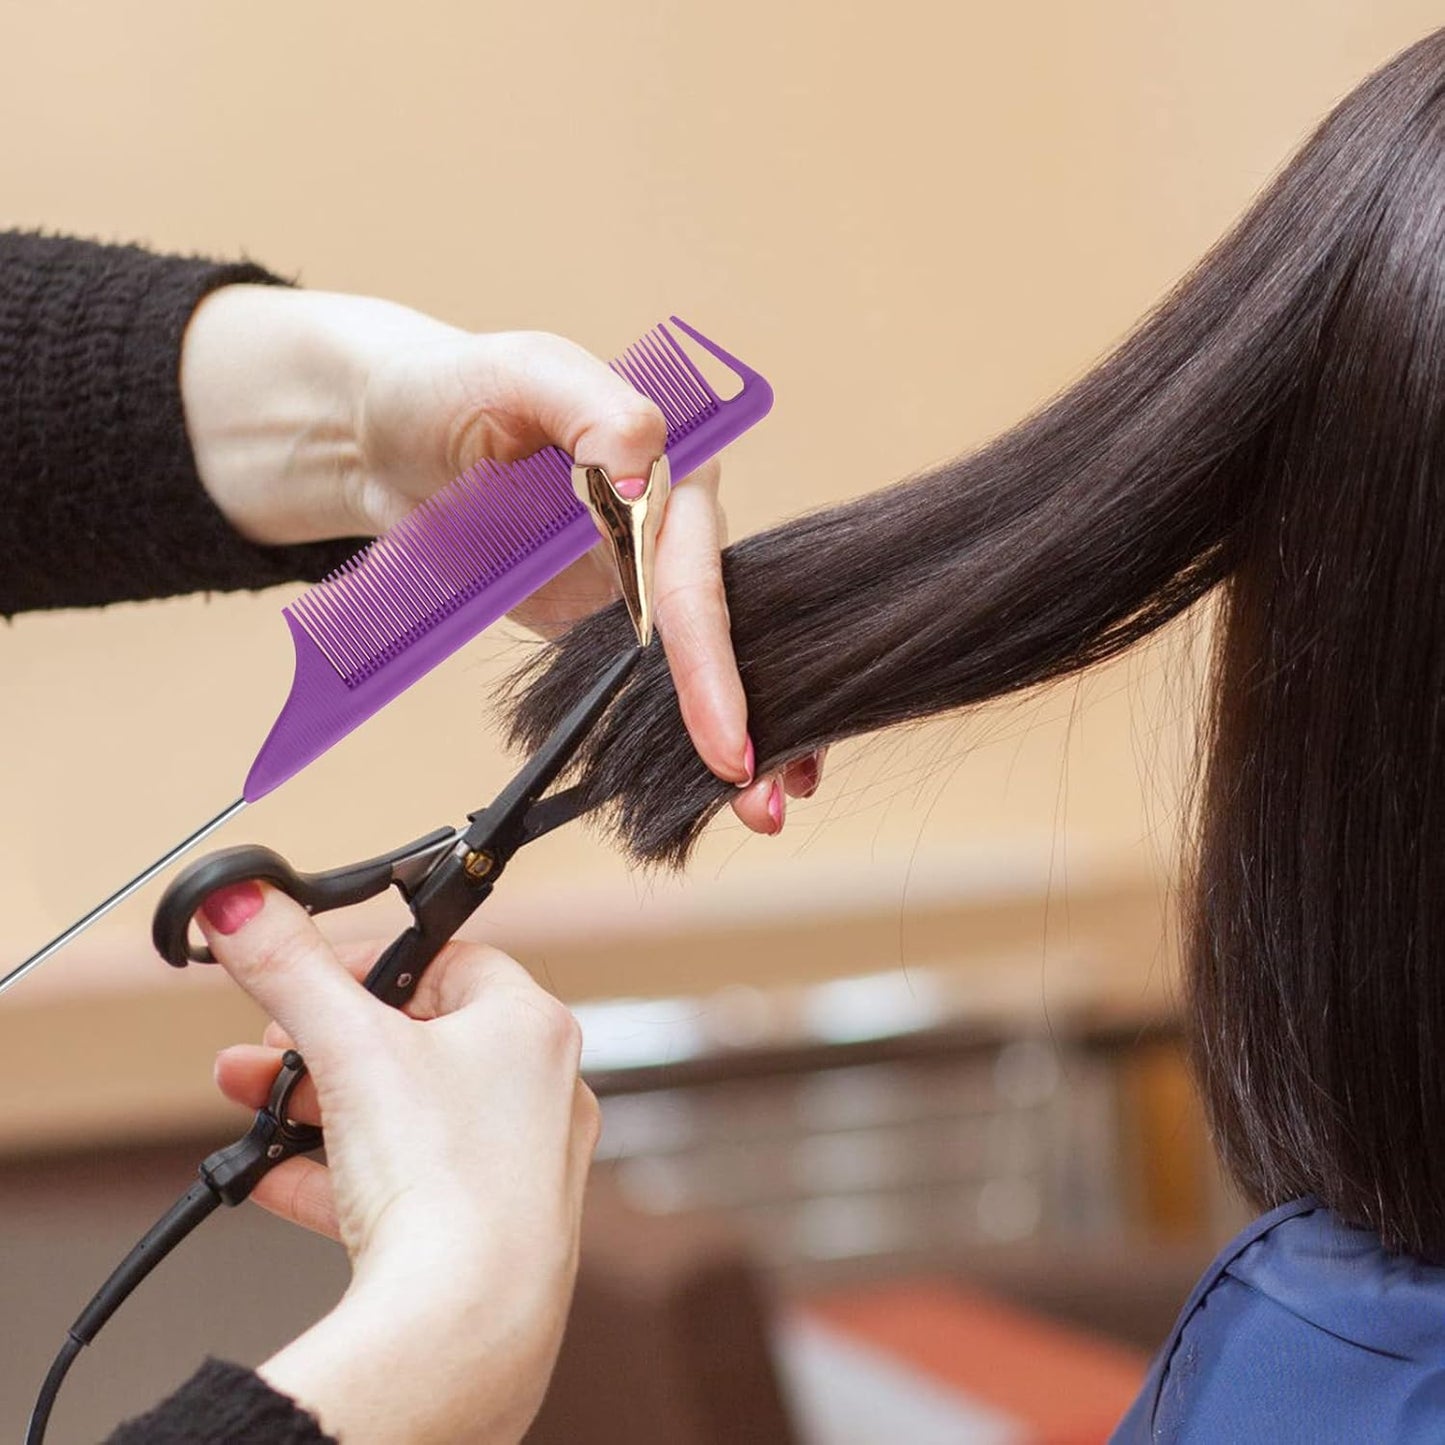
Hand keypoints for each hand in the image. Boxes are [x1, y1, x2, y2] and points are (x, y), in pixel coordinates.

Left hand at [180, 285, 821, 829]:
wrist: (386, 439)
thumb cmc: (447, 391)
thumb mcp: (513, 373)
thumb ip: (586, 403)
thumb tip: (643, 453)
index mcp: (668, 461)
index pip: (695, 571)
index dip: (710, 659)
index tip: (725, 737)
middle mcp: (670, 523)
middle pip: (723, 628)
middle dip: (754, 714)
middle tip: (766, 799)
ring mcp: (640, 575)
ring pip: (700, 662)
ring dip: (736, 735)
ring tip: (761, 811)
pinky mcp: (607, 614)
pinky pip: (650, 676)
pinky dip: (686, 728)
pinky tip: (718, 783)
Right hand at [200, 879, 589, 1443]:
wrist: (467, 1328)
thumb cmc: (448, 1181)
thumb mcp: (349, 1048)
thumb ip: (289, 968)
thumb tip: (245, 903)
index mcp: (530, 1027)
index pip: (446, 962)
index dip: (368, 963)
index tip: (307, 976)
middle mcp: (539, 1091)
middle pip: (416, 1042)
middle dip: (323, 1046)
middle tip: (263, 1052)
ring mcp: (517, 1167)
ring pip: (406, 1117)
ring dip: (321, 1111)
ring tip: (253, 1113)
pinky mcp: (486, 1231)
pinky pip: (406, 1187)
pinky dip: (340, 1178)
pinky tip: (275, 1181)